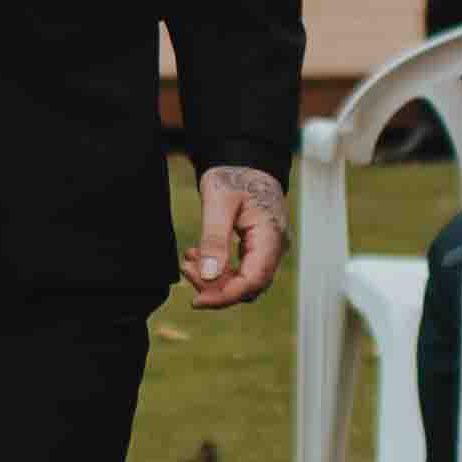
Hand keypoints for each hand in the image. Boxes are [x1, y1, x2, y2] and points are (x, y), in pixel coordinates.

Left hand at [186, 166, 287, 310]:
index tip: (197, 300)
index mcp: (270, 236)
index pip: (253, 280)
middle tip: (186, 269)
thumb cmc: (234, 175)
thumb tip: (208, 275)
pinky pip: (240, 270)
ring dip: (214, 279)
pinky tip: (198, 255)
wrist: (245, 161)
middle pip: (248, 287)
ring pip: (243, 281)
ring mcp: (268, 249)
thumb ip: (214, 238)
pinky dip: (218, 269)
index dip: (225, 296)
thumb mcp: (218, 202)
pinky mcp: (258, 248)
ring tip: (188, 260)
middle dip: (215, 287)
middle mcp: (275, 247)